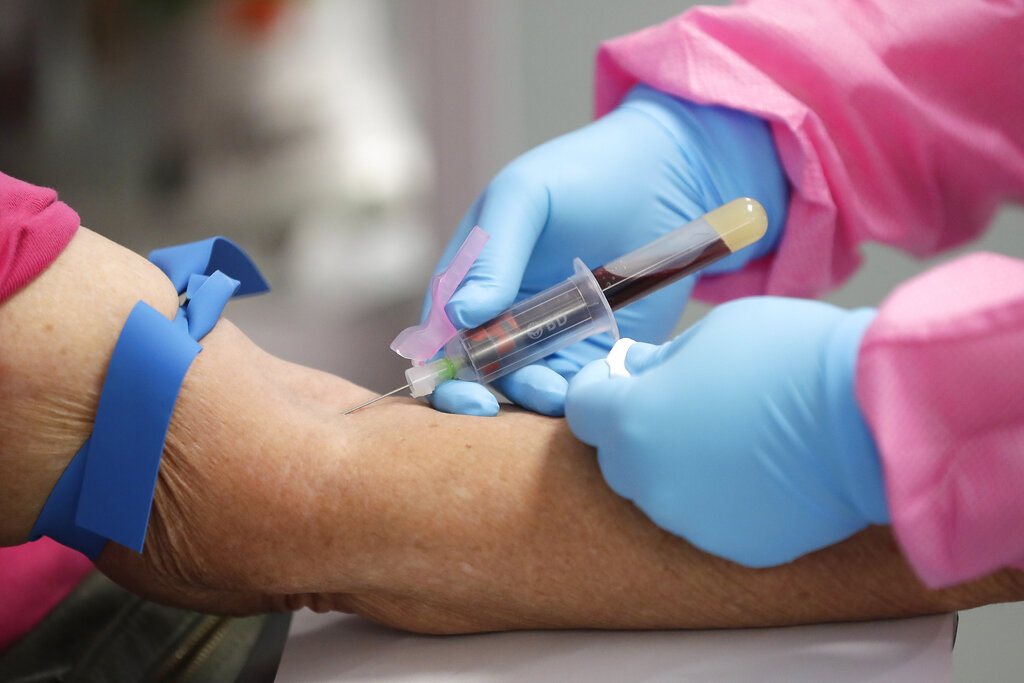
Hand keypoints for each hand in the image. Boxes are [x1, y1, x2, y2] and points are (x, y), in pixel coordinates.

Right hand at [428, 84, 787, 416]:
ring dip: (529, 397)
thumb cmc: (584, 174)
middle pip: (474, 369)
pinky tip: (584, 392)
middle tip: (486, 411)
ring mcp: (549, 335)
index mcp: (473, 275)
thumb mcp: (525, 197)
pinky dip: (573, 398)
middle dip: (473, 396)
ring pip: (523, 385)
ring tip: (554, 392)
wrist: (665, 175)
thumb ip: (491, 254)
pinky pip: (573, 385)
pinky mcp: (593, 350)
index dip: (439, 363)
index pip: (440, 329)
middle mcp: (504, 312)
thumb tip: (461, 316)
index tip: (454, 384)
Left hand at [565, 297, 889, 566]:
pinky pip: (710, 517)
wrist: (872, 417)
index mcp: (633, 420)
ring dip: (679, 466)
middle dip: (637, 429)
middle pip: (618, 455)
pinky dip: (722, 496)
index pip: (581, 408)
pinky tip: (761, 470)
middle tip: (684, 402)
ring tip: (732, 437)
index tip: (618, 377)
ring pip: (663, 490)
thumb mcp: (713, 331)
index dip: (598, 387)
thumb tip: (641, 375)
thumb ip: (662, 361)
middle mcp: (649, 480)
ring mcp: (691, 520)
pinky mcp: (735, 547)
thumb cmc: (792, 358)